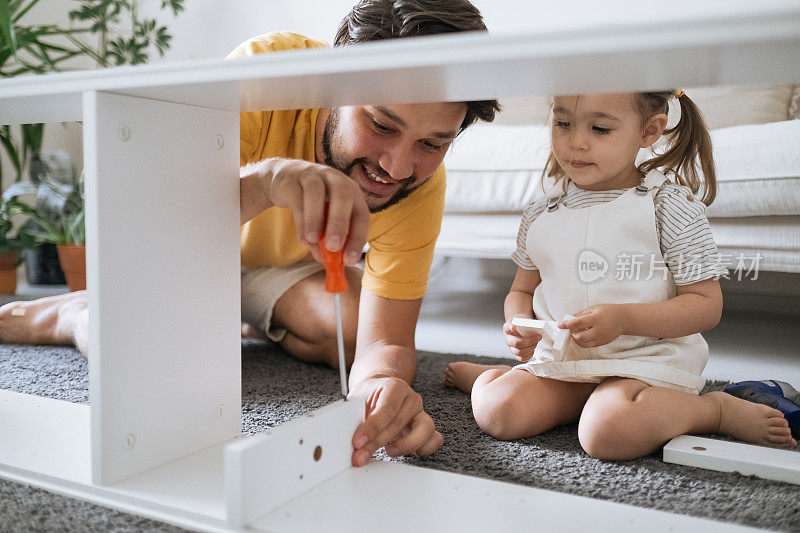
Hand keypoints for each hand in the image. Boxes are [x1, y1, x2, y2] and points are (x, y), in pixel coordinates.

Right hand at [248, 158, 369, 265]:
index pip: (361, 213)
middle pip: (343, 195)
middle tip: (333, 247)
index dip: (358, 237)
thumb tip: (333, 265)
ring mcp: (313, 176)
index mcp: (351, 192)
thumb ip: (330, 241)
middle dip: (339, 222)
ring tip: (312, 240)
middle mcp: (335, 179)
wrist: (285, 180)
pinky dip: (300, 221)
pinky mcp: (291, 180)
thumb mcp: (326, 221)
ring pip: (316, 192)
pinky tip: (302, 238)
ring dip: (315, 219)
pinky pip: (296, 199)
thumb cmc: (313, 204)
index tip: (349, 260)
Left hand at [348, 377, 442, 466]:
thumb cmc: (369, 397)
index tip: (357, 442)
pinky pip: (435, 440)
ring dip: (405, 446)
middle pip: (399, 424)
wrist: (379, 393)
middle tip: (360, 455)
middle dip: (377, 443)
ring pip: (425, 431)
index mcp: (395, 387)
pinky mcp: (426, 429)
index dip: (371, 428)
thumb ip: (354, 416)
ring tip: (388, 451)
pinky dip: (423, 449)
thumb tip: (349, 437)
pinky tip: (404, 451)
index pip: (386, 408)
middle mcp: (411, 399)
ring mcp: (421, 414)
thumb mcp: (357, 400)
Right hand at [502, 320, 539, 361]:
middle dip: (529, 341)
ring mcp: (512, 348)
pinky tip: (533, 349)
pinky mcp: (517, 354)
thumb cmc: (522, 324)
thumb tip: (536, 325)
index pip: (507, 327)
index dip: (510, 327)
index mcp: (507, 329)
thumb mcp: (522, 319)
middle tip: (538, 336)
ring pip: (519, 352)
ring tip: (536, 342)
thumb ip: (525, 321)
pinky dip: (529, 354)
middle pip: (516, 343)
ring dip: (530, 348)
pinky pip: (522, 358)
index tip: (513, 327)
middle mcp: (508, 339)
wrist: (521, 328)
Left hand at [558, 304, 624, 347]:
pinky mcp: (602, 343)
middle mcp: (598, 330)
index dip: (566, 324)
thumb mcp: (594, 308)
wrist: (623, 319)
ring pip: (582, 343)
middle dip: (571, 333)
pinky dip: (582, 341)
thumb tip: (569, 319)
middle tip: (571, 328)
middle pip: (578, 336)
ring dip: (576, 338)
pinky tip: (584, 334)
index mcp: (595, 319)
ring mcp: (600, 338)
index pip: (577, 323)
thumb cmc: (608, 311)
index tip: (560, 325)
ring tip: (578, 331)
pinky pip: (588, 345)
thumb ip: (580, 314)